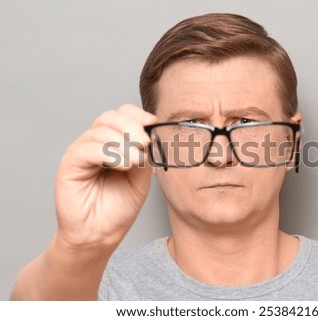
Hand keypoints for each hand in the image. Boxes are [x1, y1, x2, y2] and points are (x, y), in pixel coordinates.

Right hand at [54, 104, 155, 249]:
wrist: (100, 235)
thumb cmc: (118, 208)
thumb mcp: (141, 179)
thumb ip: (145, 156)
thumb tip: (151, 137)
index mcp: (113, 143)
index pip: (122, 116)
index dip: (137, 115)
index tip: (153, 123)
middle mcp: (95, 144)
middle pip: (109, 117)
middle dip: (131, 126)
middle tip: (144, 143)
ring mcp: (81, 152)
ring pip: (100, 131)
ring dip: (123, 143)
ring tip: (134, 162)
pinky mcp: (69, 165)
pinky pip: (87, 149)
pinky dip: (109, 153)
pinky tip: (122, 165)